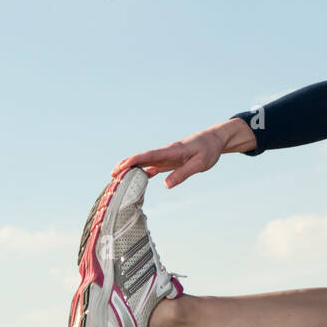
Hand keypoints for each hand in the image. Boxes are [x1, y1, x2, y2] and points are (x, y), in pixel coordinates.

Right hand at [111, 128, 225, 188]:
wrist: (214, 140)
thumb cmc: (208, 150)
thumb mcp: (200, 164)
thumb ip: (183, 173)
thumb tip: (166, 185)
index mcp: (171, 151)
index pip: (149, 156)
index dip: (133, 161)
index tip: (121, 167)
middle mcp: (165, 153)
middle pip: (142, 158)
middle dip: (126, 165)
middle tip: (112, 175)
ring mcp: (166, 157)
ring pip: (145, 162)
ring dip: (132, 168)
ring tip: (118, 178)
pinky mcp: (169, 161)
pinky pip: (153, 166)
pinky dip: (143, 171)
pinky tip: (137, 179)